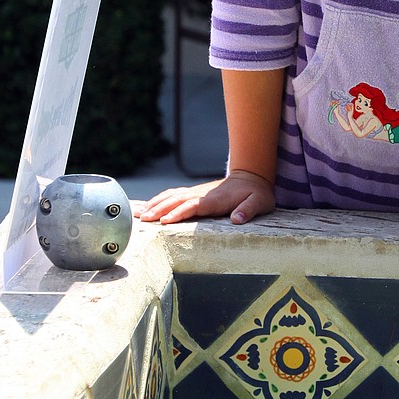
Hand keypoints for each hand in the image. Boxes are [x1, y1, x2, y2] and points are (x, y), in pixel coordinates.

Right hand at [137, 170, 275, 225]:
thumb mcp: (260, 202)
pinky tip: (149, 206)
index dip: (178, 213)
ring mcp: (197, 192)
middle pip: (176, 200)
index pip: (192, 206)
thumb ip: (248, 210)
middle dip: (159, 209)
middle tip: (142, 219)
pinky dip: (160, 199)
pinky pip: (174, 195)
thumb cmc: (257, 194)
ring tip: (139, 213)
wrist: (252, 178)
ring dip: (155, 203)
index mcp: (215, 199)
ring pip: (172, 196)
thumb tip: (237, 219)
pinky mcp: (195, 193)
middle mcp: (202, 194)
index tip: (163, 221)